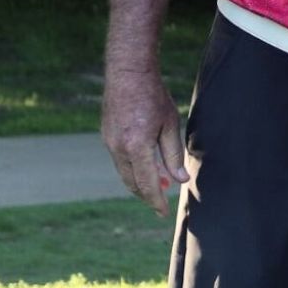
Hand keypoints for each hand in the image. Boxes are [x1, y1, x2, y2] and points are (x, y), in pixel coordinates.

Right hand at [100, 65, 186, 217]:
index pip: (147, 183)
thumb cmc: (154, 97)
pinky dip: (132, 169)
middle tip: (161, 204)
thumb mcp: (170, 125)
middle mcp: (118, 148)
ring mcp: (109, 142)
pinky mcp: (106, 136)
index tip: (163, 213)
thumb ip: (173, 155)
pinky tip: (146, 167)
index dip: (156, 200)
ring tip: (160, 186)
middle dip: (147, 195)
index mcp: (136, 146)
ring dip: (140, 182)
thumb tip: (180, 180)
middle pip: (132, 182)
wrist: (128, 74)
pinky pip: (119, 160)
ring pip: (124, 172)